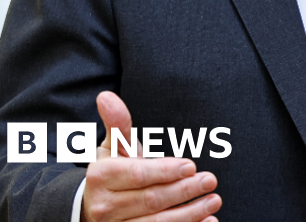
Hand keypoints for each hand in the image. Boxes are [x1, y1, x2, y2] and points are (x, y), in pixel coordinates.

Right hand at [81, 91, 221, 221]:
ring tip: (215, 200)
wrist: (91, 207)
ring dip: (189, 214)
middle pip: (151, 199)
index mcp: (101, 177)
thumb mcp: (113, 147)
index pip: (138, 175)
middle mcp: (104, 206)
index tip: (191, 165)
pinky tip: (208, 220)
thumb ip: (117, 123)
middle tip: (210, 180)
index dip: (165, 171)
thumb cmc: (111, 171)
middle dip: (184, 190)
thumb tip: (107, 96)